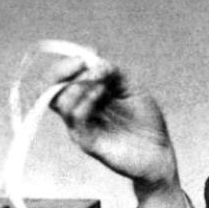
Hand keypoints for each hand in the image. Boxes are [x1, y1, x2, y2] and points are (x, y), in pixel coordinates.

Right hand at [44, 53, 188, 207]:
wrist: (159, 152)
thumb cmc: (146, 121)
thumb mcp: (131, 87)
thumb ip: (112, 71)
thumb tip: (93, 62)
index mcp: (85, 97)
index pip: (59, 79)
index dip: (67, 64)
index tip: (86, 55)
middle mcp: (78, 111)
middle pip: (49, 90)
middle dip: (62, 72)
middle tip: (83, 65)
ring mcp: (80, 127)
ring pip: (59, 103)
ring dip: (78, 85)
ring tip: (101, 83)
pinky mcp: (87, 142)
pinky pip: (76, 120)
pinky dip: (86, 101)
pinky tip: (102, 93)